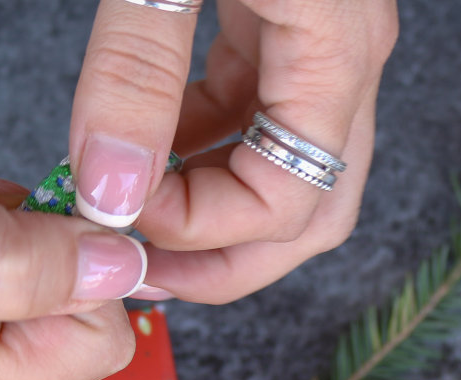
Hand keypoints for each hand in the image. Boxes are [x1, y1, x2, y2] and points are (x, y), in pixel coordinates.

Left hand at [70, 0, 397, 303]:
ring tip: (132, 214)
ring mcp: (325, 43)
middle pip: (310, 213)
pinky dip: (200, 147)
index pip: (286, 200)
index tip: (119, 206)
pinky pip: (256, 114)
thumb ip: (135, 70)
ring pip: (286, 171)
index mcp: (336, 48)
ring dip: (210, 206)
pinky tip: (145, 149)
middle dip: (224, 260)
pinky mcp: (290, 20)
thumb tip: (112, 188)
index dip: (199, 227)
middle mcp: (348, 58)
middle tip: (143, 273)